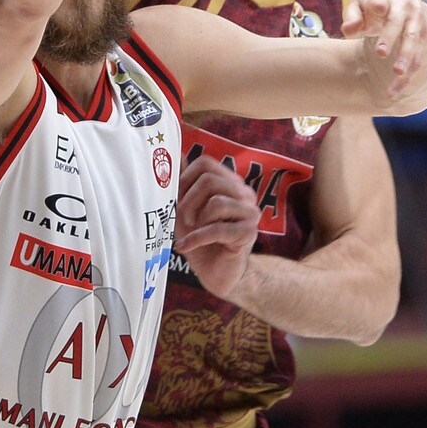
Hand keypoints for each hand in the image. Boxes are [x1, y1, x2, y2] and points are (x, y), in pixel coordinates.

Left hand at [175, 155, 258, 298]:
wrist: (218, 274)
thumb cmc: (203, 241)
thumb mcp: (186, 210)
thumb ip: (184, 184)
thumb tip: (177, 154)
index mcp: (230, 184)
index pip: (206, 163)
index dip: (184, 179)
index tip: (176, 199)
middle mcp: (244, 194)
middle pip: (209, 180)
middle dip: (187, 202)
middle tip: (183, 220)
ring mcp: (250, 213)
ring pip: (216, 202)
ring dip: (196, 221)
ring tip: (191, 233)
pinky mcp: (249, 232)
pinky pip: (218, 228)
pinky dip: (196, 239)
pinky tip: (184, 247)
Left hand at [341, 0, 426, 106]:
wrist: (406, 11)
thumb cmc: (376, 11)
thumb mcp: (362, 9)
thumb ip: (353, 17)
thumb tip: (347, 30)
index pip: (384, 2)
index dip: (380, 5)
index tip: (378, 7)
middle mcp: (411, 8)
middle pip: (400, 22)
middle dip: (391, 37)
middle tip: (380, 53)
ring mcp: (422, 24)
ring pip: (414, 43)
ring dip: (406, 59)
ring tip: (397, 74)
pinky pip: (418, 61)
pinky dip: (407, 77)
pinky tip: (394, 91)